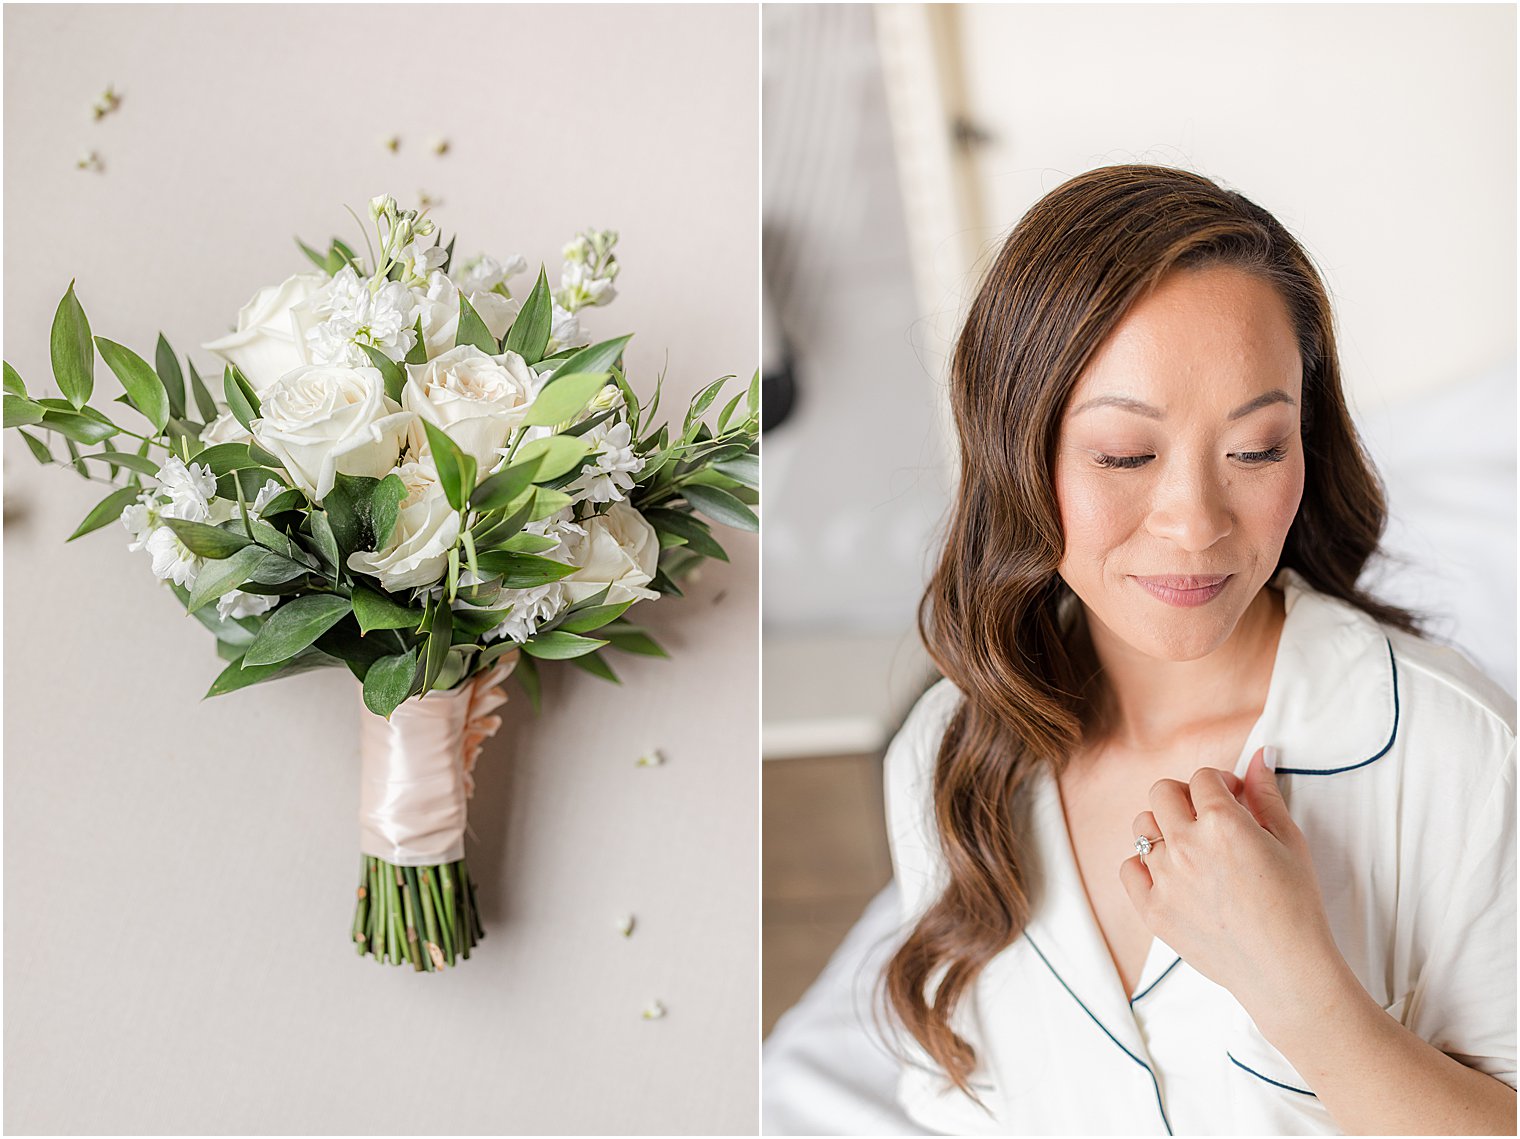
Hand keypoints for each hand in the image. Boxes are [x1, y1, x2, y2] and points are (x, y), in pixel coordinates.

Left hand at [1119, 747, 1343, 1015]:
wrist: (1286, 972)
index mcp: (1223, 823)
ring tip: (1192, 850)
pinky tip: (1172, 875)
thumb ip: (1266, 795)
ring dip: (1164, 829)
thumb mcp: (1290, 843)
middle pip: (1162, 793)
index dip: (1220, 783)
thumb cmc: (1297, 906)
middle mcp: (1186, 846)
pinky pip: (1129, 867)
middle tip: (1208, 818)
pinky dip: (1145, 866)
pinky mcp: (1151, 909)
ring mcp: (1164, 878)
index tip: (1233, 798)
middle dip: (1186, 797)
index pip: (1202, 778)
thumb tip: (1259, 755)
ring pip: (1142, 829)